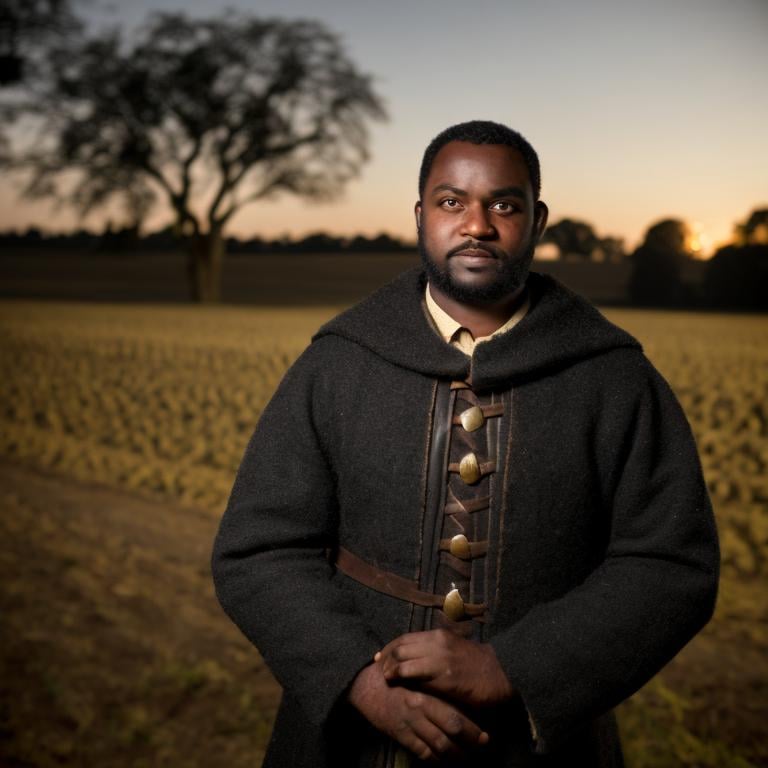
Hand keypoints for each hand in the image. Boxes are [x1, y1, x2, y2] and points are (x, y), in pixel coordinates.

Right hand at [347, 661, 488, 761]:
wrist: (366, 686)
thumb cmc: (395, 676)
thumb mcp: (417, 673)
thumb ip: (436, 681)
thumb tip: (461, 693)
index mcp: (426, 692)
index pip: (454, 713)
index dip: (472, 728)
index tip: (485, 734)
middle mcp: (420, 709)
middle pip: (451, 730)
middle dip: (470, 741)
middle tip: (482, 745)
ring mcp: (409, 724)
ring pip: (439, 745)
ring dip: (456, 755)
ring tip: (466, 757)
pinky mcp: (400, 735)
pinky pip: (422, 753)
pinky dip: (436, 760)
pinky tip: (444, 761)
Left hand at [375, 629, 513, 708]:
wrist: (502, 672)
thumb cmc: (479, 664)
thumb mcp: (455, 649)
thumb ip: (437, 650)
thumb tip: (416, 656)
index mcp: (439, 635)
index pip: (405, 638)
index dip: (389, 648)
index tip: (380, 658)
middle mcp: (436, 642)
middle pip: (400, 646)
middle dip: (386, 659)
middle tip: (381, 671)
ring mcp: (439, 658)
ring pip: (402, 658)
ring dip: (390, 669)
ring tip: (386, 679)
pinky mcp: (443, 675)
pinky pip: (413, 674)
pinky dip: (401, 678)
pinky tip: (398, 685)